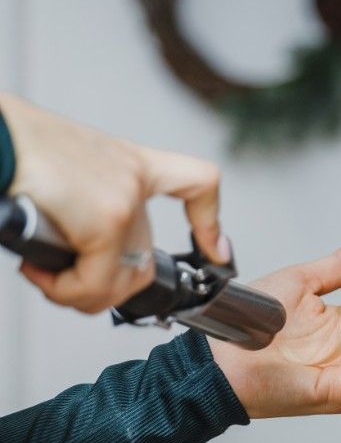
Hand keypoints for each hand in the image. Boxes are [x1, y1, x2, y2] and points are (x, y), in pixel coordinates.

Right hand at [1, 93, 226, 312]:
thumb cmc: (13, 149)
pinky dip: (64, 289)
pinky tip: (38, 268)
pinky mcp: (106, 219)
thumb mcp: (65, 171)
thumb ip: (87, 203)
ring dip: (78, 292)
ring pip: (121, 281)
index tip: (218, 251)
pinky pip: (95, 283)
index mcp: (131, 162)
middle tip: (61, 280)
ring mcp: (125, 200)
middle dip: (100, 288)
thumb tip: (75, 251)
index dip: (209, 222)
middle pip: (143, 262)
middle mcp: (134, 179)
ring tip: (44, 273)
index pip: (196, 182)